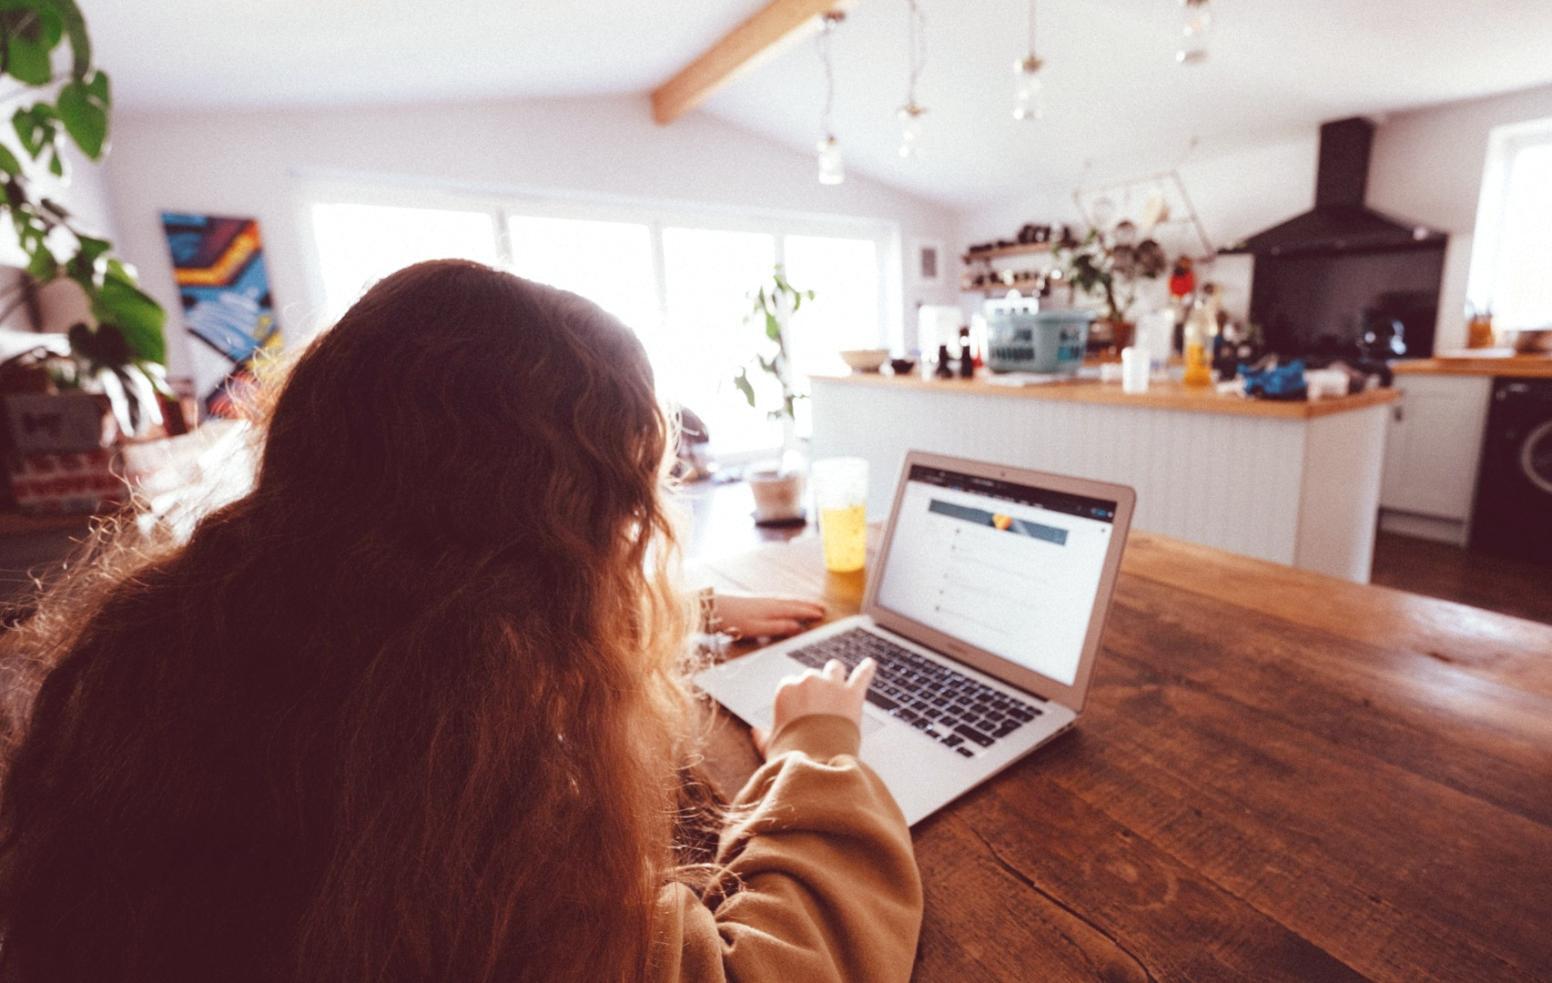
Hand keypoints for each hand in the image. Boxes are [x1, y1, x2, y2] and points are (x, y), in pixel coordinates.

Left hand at [713, 593, 824, 639]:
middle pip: (794, 602)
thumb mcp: (757, 628)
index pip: (797, 609)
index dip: (810, 612)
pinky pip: (779, 600)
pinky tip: (786, 605)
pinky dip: (789, 602)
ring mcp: (762, 600)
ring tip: (809, 605)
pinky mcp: (755, 602)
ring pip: (787, 600)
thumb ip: (778, 627)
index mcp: (773, 608)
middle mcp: (770, 601)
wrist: (711, 607)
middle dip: (808, 605)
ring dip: (800, 602)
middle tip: (823, 607)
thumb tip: (799, 626)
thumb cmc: (732, 620)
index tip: (823, 614)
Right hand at [751, 657, 876, 758]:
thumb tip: (755, 733)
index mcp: (786, 690)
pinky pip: (862, 675)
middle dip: (815, 687)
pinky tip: (870, 664)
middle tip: (818, 703)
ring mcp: (832, 685)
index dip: (796, 696)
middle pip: (812, 676)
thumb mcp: (771, 746)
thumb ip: (763, 736)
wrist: (818, 762)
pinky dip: (867, 670)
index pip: (790, 684)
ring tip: (838, 679)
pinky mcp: (852, 694)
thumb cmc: (792, 754)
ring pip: (835, 668)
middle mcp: (808, 681)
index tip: (799, 707)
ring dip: (836, 674)